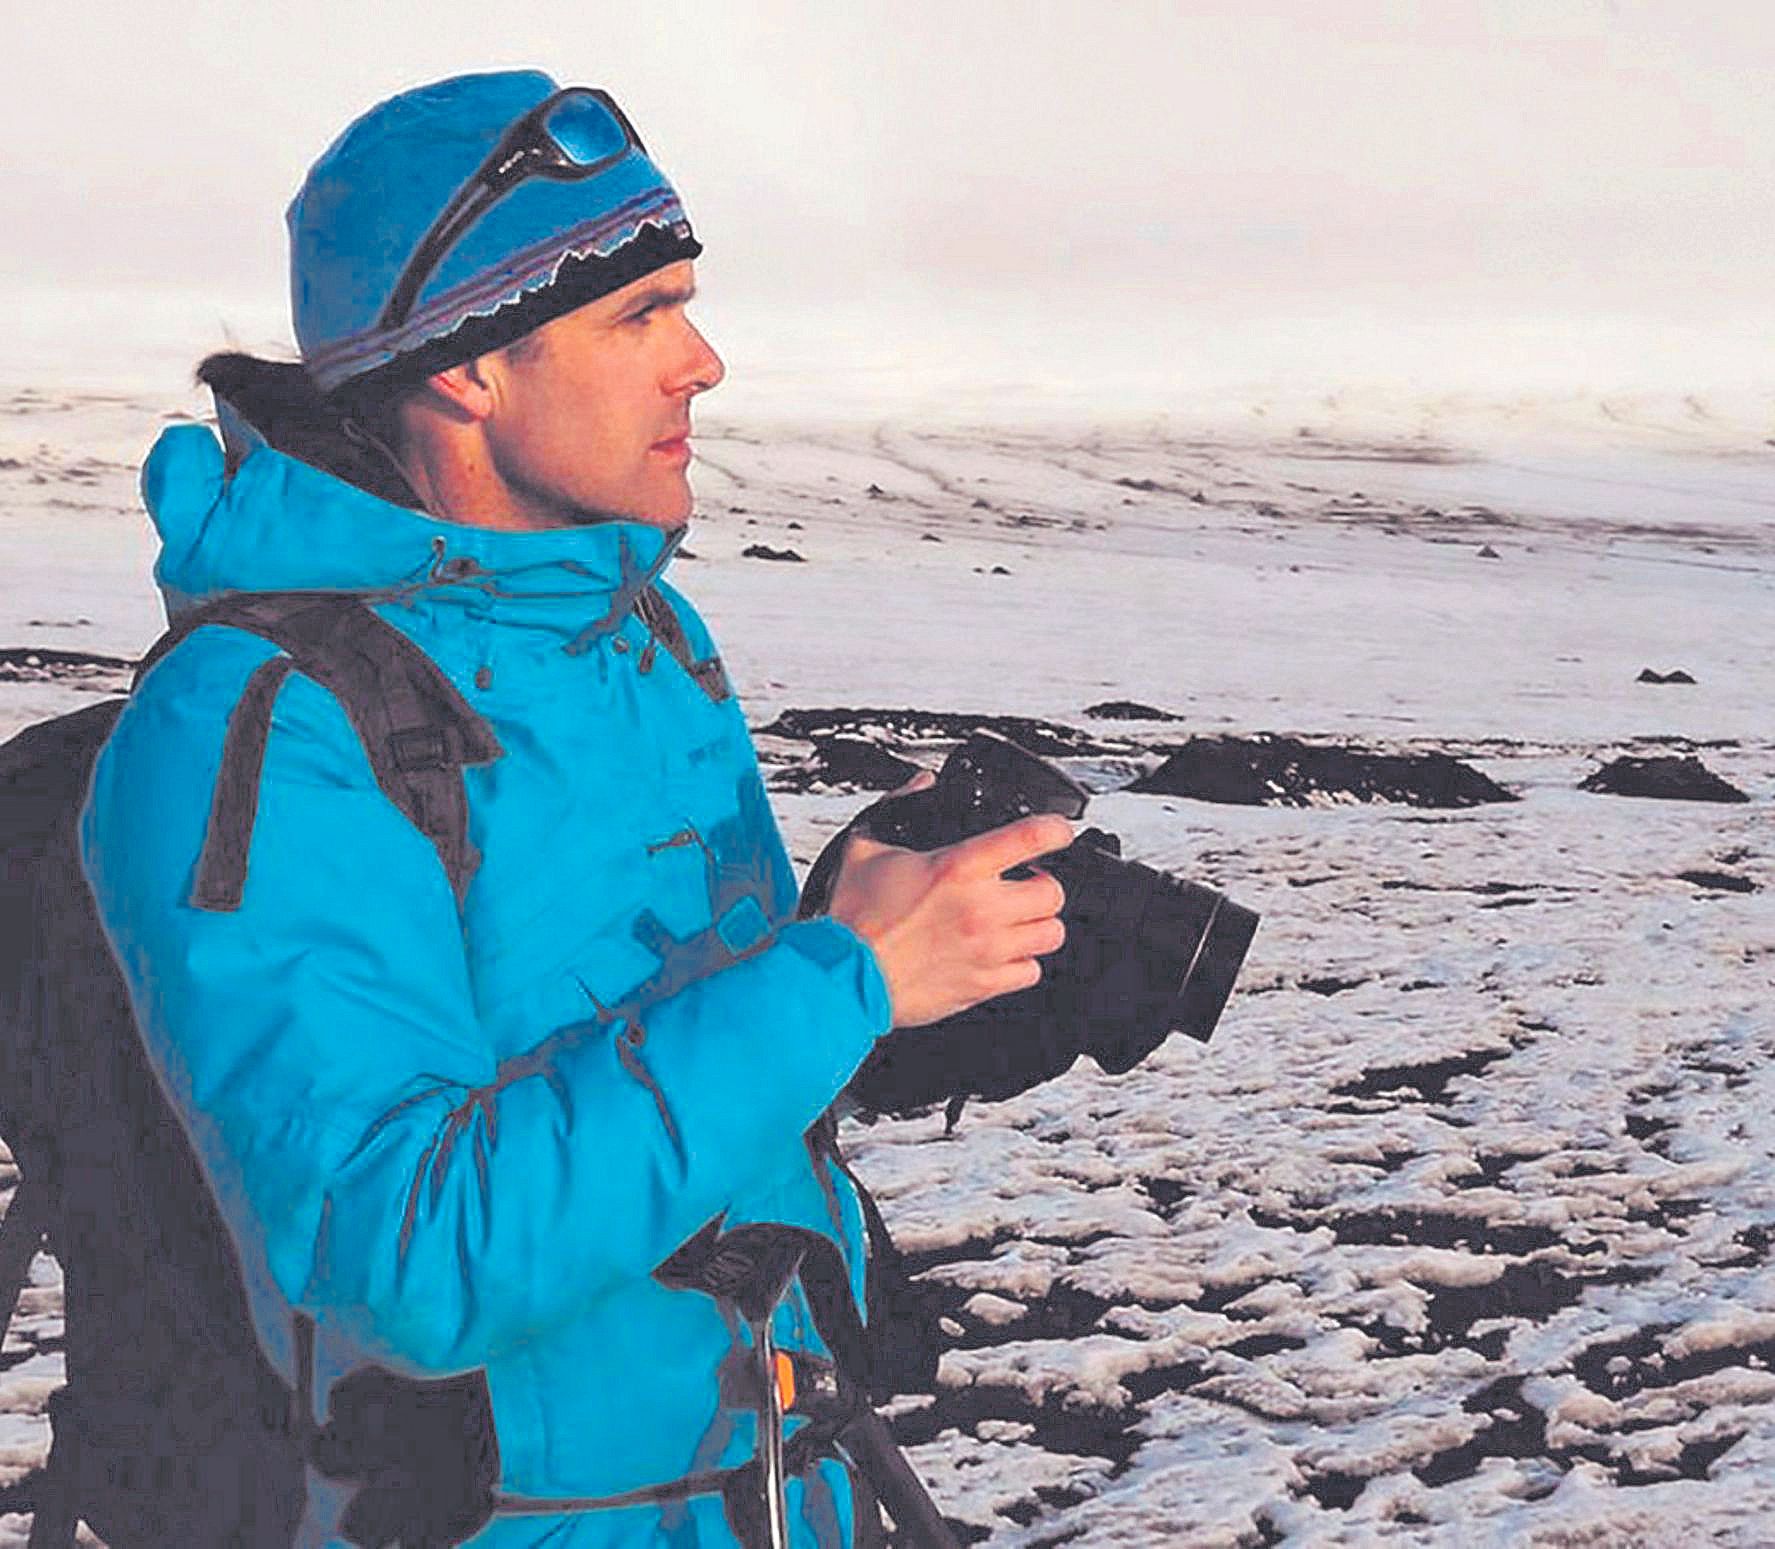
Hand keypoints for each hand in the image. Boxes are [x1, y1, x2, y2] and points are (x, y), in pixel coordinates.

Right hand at [826, 769, 1072, 1028]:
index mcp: (958, 868)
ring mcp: (986, 950)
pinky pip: (1030, 972)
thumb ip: (896, 808)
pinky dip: (1023, 962)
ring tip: (1018, 920)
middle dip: (1044, 886)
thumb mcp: (866, 848)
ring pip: (1050, 934)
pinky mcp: (982, 985)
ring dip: (1038, 924)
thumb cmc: (852, 920)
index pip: (1033, 837)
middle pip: (1054, 893)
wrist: (842, 976)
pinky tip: (1004, 953)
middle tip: (1027, 885)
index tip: (1059, 832)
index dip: (1057, 829)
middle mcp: (981, 909)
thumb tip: (918, 786)